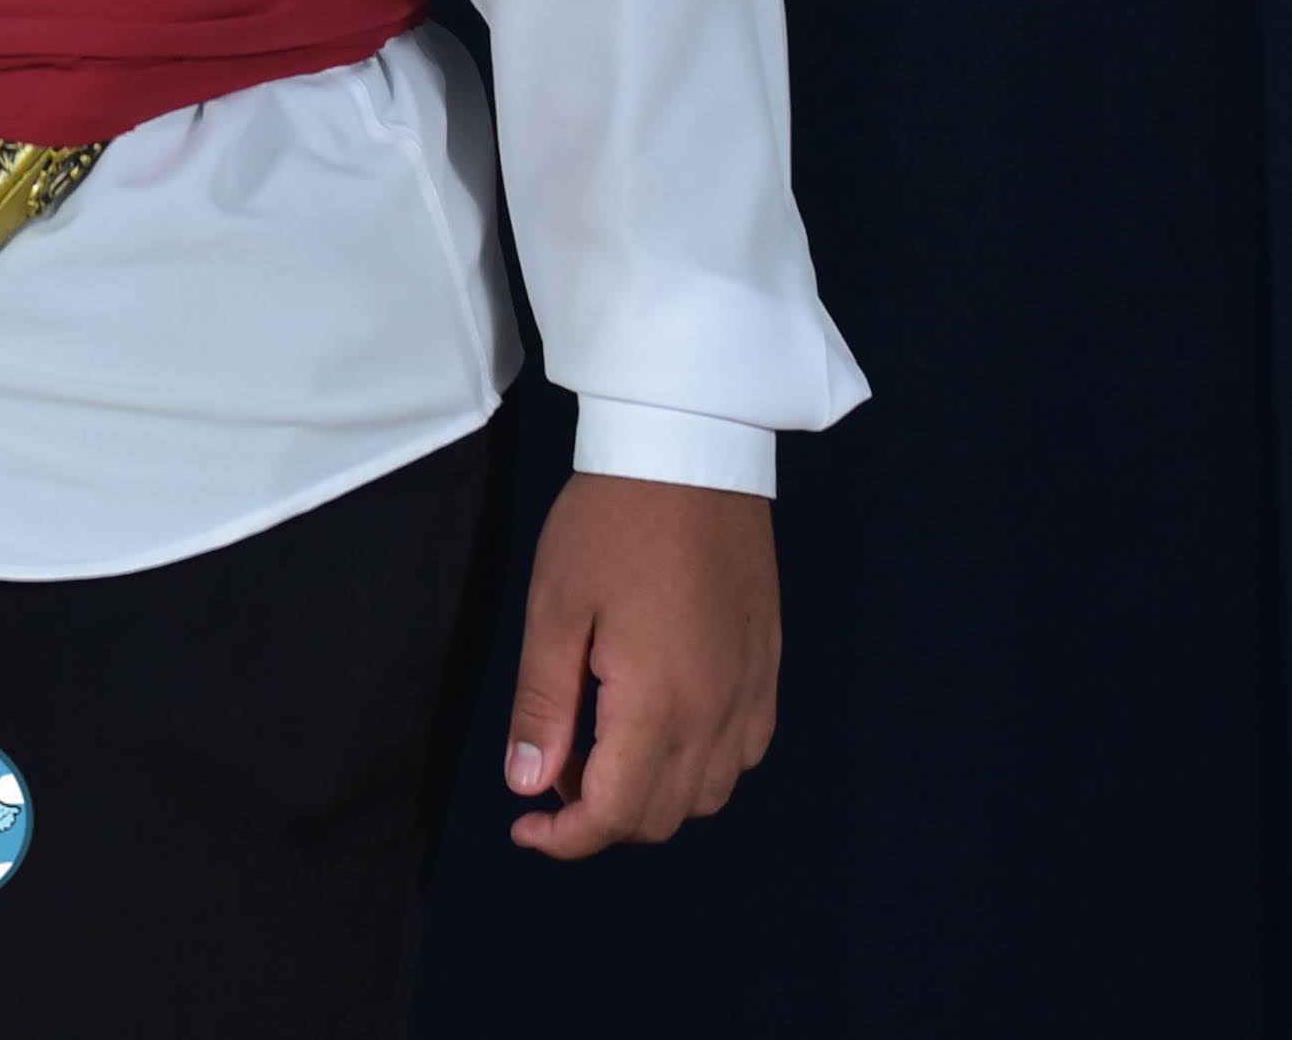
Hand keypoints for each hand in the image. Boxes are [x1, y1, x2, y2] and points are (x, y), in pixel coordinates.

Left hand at [502, 471, 781, 856]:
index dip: (565, 840)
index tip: (525, 827)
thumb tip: (529, 785)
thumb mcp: (554, 609)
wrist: (690, 451)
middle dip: (598, 819)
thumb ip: (543, 707)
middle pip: (660, 817)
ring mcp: (751, 694)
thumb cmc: (611, 522)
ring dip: (648, 796)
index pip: (615, 816)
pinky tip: (657, 726)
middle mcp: (716, 714)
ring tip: (598, 748)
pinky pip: (740, 755)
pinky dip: (695, 767)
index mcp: (657, 703)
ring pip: (704, 795)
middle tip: (552, 772)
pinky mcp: (767, 671)